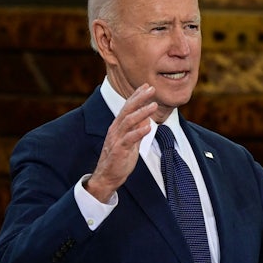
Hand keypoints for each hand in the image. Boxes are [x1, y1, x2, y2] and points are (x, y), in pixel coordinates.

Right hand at [85, 83, 156, 202]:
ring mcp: (116, 139)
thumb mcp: (131, 142)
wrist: (108, 176)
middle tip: (151, 89)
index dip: (137, 96)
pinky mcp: (118, 150)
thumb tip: (146, 119)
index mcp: (118, 126)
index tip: (146, 86)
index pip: (128, 107)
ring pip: (128, 122)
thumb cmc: (120, 159)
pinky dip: (139, 132)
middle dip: (139, 98)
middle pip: (127, 110)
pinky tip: (148, 127)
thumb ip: (137, 130)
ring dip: (142, 112)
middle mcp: (116, 129)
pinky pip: (129, 139)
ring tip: (153, 105)